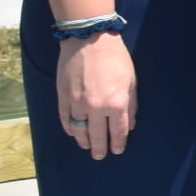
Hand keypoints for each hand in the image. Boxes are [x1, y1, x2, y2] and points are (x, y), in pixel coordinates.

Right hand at [55, 33, 138, 159]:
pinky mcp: (63, 97)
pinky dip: (70, 128)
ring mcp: (77, 103)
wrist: (89, 40)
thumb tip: (130, 125)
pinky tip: (73, 132)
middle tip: (100, 156)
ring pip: (79, 130)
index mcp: (116, 103)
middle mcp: (96, 107)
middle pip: (97, 135)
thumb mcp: (131, 81)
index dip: (117, 143)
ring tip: (86, 147)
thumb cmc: (115, 58)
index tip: (117, 151)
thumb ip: (132, 105)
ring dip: (83, 141)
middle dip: (99, 148)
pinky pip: (65, 119)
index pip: (118, 131)